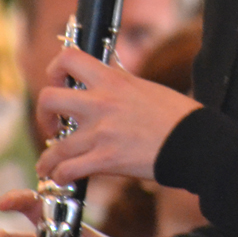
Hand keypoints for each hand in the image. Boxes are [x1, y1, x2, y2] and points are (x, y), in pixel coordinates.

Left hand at [35, 45, 199, 182]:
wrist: (194, 140)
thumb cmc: (177, 115)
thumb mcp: (146, 87)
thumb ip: (121, 85)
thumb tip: (108, 84)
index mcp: (113, 80)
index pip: (69, 58)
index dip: (54, 70)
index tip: (58, 84)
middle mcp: (101, 102)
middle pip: (48, 99)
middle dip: (43, 115)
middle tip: (53, 126)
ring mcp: (101, 132)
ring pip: (54, 146)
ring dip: (47, 159)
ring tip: (48, 166)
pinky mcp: (106, 159)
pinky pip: (67, 170)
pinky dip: (61, 176)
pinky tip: (64, 178)